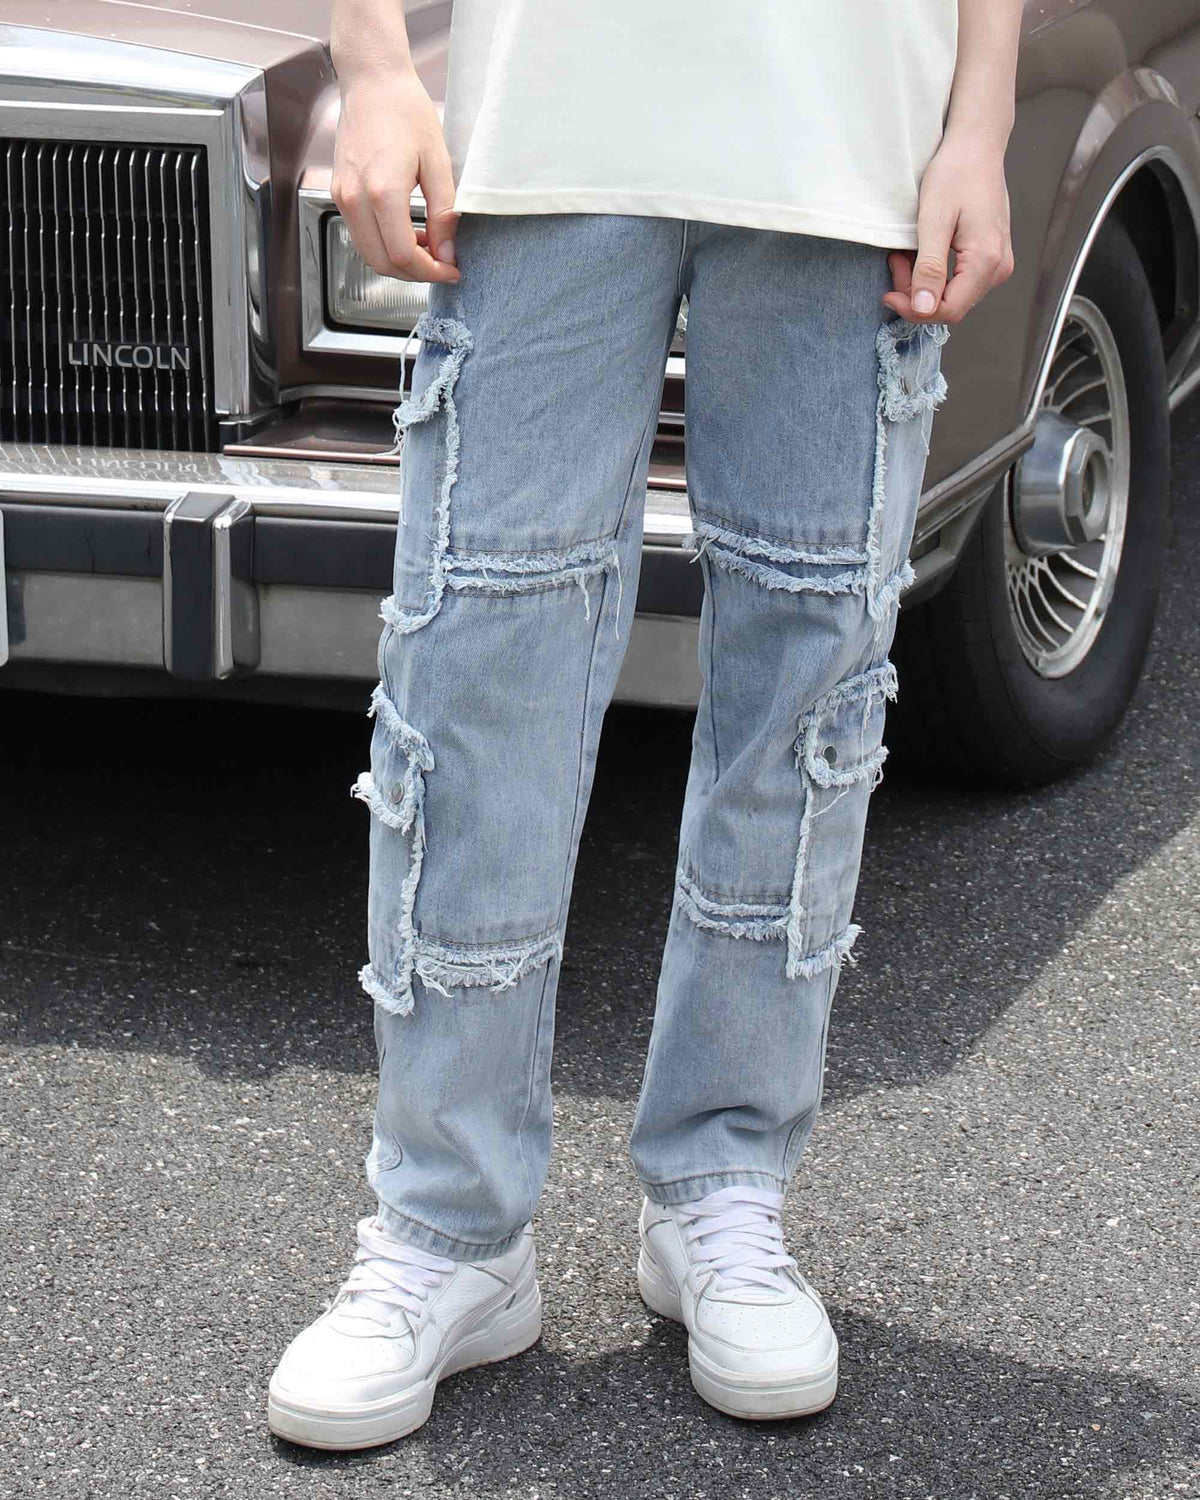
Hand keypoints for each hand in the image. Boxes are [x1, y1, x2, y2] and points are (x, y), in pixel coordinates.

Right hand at [331, 66, 460, 283]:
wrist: (372, 81)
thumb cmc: (405, 111)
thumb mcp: (438, 162)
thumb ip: (444, 212)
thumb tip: (447, 252)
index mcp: (382, 191)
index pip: (404, 256)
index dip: (431, 272)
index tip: (452, 270)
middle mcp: (356, 199)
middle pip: (383, 263)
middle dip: (416, 274)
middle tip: (443, 265)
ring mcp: (343, 196)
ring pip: (370, 254)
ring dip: (400, 262)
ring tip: (429, 248)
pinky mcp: (340, 193)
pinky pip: (362, 235)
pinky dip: (385, 245)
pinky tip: (409, 233)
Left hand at [882, 128, 1014, 324]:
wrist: (977, 146)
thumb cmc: (956, 173)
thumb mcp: (934, 221)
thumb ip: (930, 268)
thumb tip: (924, 308)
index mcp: (987, 260)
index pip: (949, 310)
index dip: (915, 310)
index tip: (888, 293)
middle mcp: (999, 266)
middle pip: (952, 305)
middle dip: (917, 295)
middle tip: (895, 264)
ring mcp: (998, 262)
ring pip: (955, 295)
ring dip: (924, 284)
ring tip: (904, 257)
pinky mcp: (992, 255)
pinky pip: (961, 281)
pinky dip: (935, 274)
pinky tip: (919, 255)